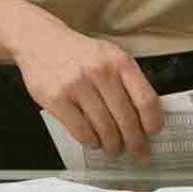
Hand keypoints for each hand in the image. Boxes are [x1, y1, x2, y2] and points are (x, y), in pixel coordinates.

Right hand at [13, 9, 161, 159]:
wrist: (39, 40)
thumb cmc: (77, 52)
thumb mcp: (108, 56)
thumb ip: (127, 81)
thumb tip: (145, 116)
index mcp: (119, 61)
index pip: (146, 100)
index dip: (152, 123)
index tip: (153, 133)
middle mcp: (100, 72)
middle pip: (126, 120)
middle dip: (134, 142)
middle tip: (137, 151)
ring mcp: (77, 86)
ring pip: (105, 129)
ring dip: (112, 145)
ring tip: (113, 148)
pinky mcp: (57, 99)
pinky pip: (81, 131)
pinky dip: (91, 141)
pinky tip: (93, 140)